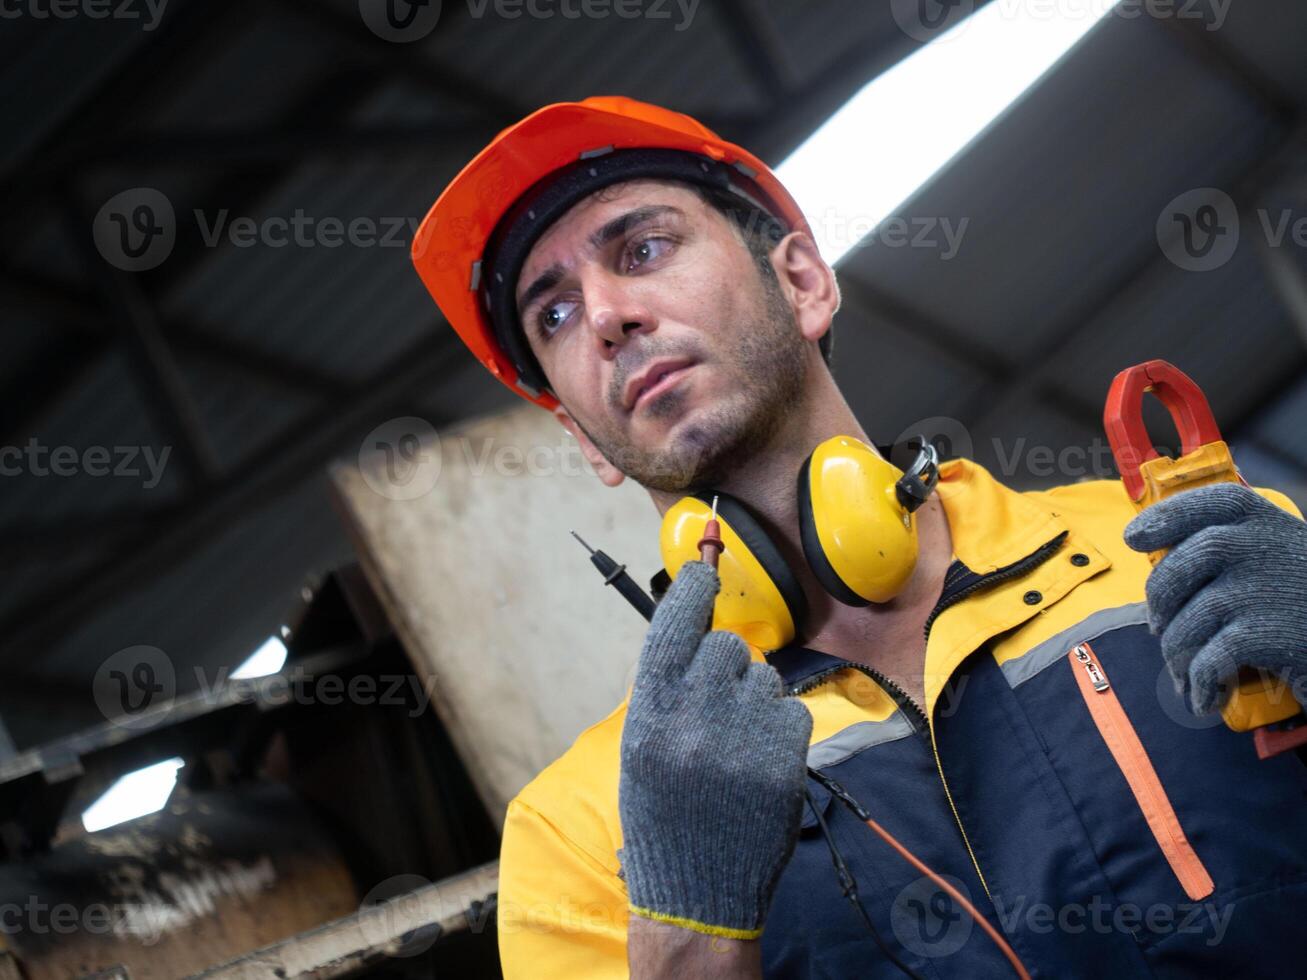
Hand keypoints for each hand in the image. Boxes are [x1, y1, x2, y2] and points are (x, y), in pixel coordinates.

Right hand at [618, 560, 812, 939]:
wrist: (698, 888)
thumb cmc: (663, 811)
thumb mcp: (641, 744)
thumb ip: (667, 685)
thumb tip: (698, 625)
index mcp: (650, 711)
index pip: (675, 624)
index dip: (692, 590)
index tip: (704, 570)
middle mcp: (695, 716)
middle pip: (727, 647)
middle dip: (724, 665)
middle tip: (714, 705)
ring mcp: (743, 736)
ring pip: (763, 678)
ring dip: (752, 699)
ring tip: (733, 745)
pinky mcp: (784, 757)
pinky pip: (789, 709)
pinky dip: (778, 728)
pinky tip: (756, 761)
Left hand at [1124, 483, 1306, 714]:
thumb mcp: (1282, 554)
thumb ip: (1236, 545)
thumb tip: (1162, 558)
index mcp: (1263, 517)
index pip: (1204, 503)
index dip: (1163, 517)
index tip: (1133, 538)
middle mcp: (1259, 544)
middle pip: (1178, 568)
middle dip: (1159, 602)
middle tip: (1158, 626)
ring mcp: (1262, 588)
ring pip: (1186, 622)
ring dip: (1176, 655)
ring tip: (1184, 674)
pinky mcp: (1267, 634)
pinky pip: (1207, 660)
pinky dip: (1199, 684)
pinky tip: (1203, 700)